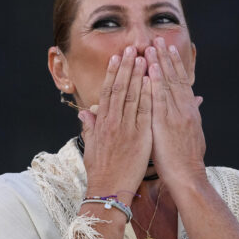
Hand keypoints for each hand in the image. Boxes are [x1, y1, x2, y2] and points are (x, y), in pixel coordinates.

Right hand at [78, 46, 152, 203]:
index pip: (107, 91)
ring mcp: (126, 129)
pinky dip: (148, 96)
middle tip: (132, 48)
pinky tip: (153, 82)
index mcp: (102, 123)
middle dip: (127, 67)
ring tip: (143, 58)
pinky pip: (145, 113)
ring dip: (138, 76)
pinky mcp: (140, 138)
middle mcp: (113, 122)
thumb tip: (85, 111)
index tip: (117, 58)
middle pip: (120, 89)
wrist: (109, 190)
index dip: (113, 73)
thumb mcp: (91, 146)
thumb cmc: (100, 170)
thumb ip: (90, 126)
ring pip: (132, 96)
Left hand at [145, 37, 205, 182]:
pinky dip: (154, 83)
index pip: (181, 82)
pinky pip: (159, 99)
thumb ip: (192, 114)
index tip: (167, 49)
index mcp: (189, 111)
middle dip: (166, 57)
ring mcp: (175, 115)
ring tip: (152, 47)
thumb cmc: (186, 159)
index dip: (174, 64)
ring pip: (167, 84)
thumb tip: (197, 100)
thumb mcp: (193, 132)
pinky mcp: (166, 124)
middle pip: (175, 78)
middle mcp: (184, 109)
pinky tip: (149, 70)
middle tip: (158, 39)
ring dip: (159, 64)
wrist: (187, 176)